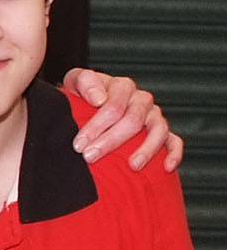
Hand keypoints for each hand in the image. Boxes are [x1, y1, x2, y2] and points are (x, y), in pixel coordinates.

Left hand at [63, 67, 180, 171]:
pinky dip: (173, 153)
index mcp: (122, 86)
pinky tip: (167, 167)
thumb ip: (84, 82)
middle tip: (90, 156)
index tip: (79, 144)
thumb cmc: (83, 94)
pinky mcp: (162, 131)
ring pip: (158, 130)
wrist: (88, 103)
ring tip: (132, 166)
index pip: (114, 106)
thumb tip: (98, 99)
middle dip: (111, 140)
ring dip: (146, 149)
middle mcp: (141, 99)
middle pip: (133, 120)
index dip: (96, 126)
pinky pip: (174, 141)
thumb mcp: (76, 81)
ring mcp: (153, 115)